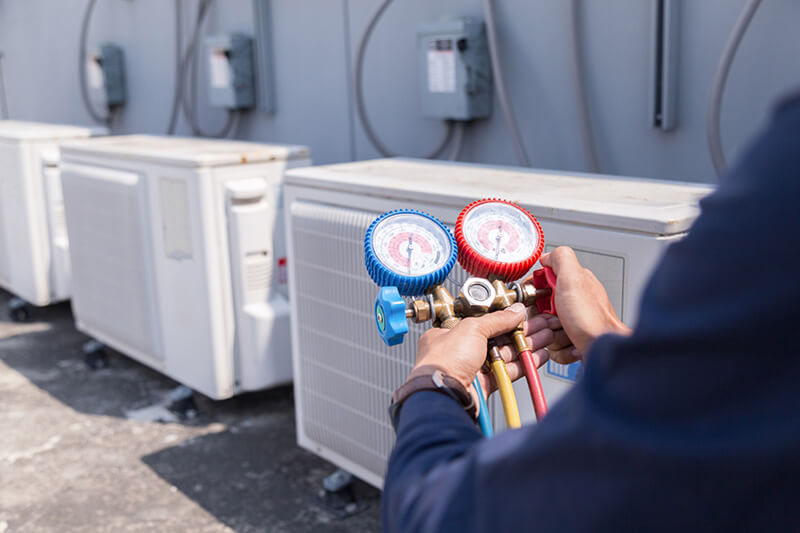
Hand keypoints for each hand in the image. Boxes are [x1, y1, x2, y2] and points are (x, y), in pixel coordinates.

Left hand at [407, 303, 554, 408]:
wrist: (443, 395)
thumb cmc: (443, 362)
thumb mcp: (472, 328)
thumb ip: (497, 319)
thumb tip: (515, 311)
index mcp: (449, 333)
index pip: (481, 321)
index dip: (503, 317)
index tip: (521, 314)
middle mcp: (459, 351)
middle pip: (497, 337)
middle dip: (521, 331)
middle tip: (541, 325)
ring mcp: (472, 368)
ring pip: (505, 354)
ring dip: (526, 346)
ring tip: (546, 338)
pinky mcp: (484, 385)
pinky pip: (507, 372)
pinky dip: (523, 364)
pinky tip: (538, 356)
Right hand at [539, 247, 630, 360]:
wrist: (604, 351)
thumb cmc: (593, 320)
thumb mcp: (573, 279)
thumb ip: (560, 259)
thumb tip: (547, 256)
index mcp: (573, 284)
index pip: (541, 284)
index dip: (535, 293)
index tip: (540, 300)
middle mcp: (574, 302)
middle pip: (539, 310)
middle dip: (543, 318)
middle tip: (556, 318)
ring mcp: (574, 323)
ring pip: (545, 330)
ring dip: (552, 336)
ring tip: (567, 333)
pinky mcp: (573, 342)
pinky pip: (554, 347)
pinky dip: (561, 350)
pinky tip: (573, 344)